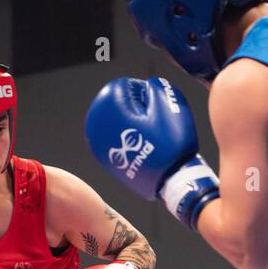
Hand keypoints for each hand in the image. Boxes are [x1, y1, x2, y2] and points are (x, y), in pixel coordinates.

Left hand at [85, 77, 219, 228]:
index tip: (156, 111)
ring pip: (116, 123)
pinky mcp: (103, 158)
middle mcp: (96, 124)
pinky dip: (128, 140)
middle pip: (118, 105)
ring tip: (150, 139)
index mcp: (109, 105)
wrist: (170, 182)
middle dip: (137, 111)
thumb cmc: (171, 142)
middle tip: (154, 127)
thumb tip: (147, 86)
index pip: (125, 86)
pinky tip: (142, 148)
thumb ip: (156, 86)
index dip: (145, 94)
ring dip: (132, 125)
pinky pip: (116, 141)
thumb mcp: (170, 104)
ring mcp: (97, 143)